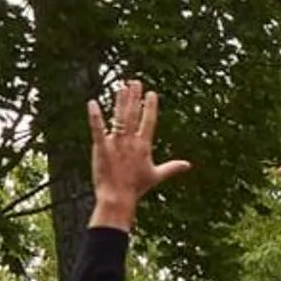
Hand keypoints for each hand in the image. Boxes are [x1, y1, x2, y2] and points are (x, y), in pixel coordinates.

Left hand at [86, 81, 190, 226]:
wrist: (118, 198)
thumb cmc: (136, 188)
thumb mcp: (156, 176)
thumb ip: (172, 167)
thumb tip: (188, 165)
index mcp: (144, 145)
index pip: (149, 121)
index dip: (150, 106)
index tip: (151, 93)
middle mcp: (131, 141)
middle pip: (133, 114)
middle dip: (134, 97)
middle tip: (134, 81)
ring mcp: (116, 144)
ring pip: (119, 118)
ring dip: (120, 101)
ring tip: (120, 86)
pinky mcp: (101, 148)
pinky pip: (98, 130)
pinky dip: (95, 117)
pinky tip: (92, 103)